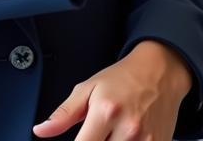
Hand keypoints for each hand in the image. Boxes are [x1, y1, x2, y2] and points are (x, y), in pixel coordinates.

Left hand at [33, 40, 190, 139]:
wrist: (162, 70)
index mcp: (106, 111)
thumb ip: (64, 113)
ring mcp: (146, 140)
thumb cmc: (124, 78)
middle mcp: (127, 128)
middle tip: (98, 133)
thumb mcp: (90, 87)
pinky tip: (125, 138)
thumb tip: (40, 131)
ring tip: (110, 134)